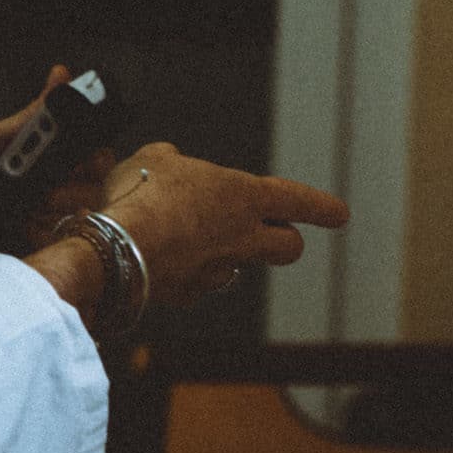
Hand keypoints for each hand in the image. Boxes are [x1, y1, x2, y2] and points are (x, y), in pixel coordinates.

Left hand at [0, 67, 117, 274]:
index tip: (86, 160)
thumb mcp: (1, 134)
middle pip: (93, 191)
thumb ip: (39, 110)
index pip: (96, 159)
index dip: (96, 159)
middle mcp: (52, 190)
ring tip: (28, 206)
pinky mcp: (30, 247)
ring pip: (78, 219)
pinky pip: (55, 245)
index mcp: (50, 160)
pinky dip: (43, 235)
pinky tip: (22, 226)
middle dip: (73, 187)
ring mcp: (43, 220)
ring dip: (57, 211)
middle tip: (45, 186)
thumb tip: (63, 72)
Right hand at [97, 143, 348, 307]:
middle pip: (289, 248)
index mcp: (242, 195)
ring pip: (239, 267)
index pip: (297, 201)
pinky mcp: (191, 294)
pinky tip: (160, 258)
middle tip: (274, 232)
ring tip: (191, 238)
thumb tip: (170, 163)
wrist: (114, 249)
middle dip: (286, 239)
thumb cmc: (138, 196)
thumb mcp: (154, 159)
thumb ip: (173, 161)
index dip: (321, 207)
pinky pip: (199, 282)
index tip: (339, 214)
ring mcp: (218, 270)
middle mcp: (240, 237)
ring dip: (226, 255)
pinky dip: (187, 272)